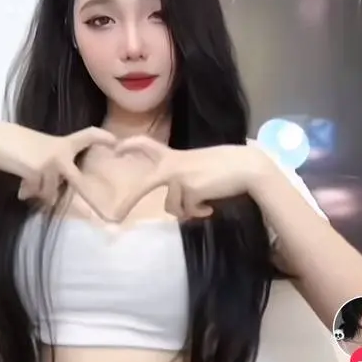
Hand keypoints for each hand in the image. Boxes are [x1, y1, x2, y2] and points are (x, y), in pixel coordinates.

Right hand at [0, 122, 115, 214]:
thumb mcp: (37, 153)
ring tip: (24, 181)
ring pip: (50, 192)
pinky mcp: (38, 171)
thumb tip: (43, 197)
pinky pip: (39, 193)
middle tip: (101, 215)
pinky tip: (20, 186)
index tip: (116, 142)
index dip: (103, 138)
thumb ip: (48, 171)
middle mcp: (61, 152)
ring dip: (37, 192)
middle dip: (91, 200)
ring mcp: (51, 162)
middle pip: (78, 182)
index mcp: (62, 143)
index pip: (88, 136)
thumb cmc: (13, 145)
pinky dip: (28, 192)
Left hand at [108, 136, 264, 221]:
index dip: (130, 146)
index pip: (147, 145)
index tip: (115, 150)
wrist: (247, 167)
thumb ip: (184, 182)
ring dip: (189, 210)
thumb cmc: (227, 166)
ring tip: (207, 202)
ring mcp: (180, 178)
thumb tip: (179, 208)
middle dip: (128, 201)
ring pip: (174, 207)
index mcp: (175, 156)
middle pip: (144, 185)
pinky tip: (212, 205)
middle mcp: (173, 165)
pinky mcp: (190, 190)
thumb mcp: (199, 168)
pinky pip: (189, 212)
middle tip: (116, 216)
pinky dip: (200, 212)